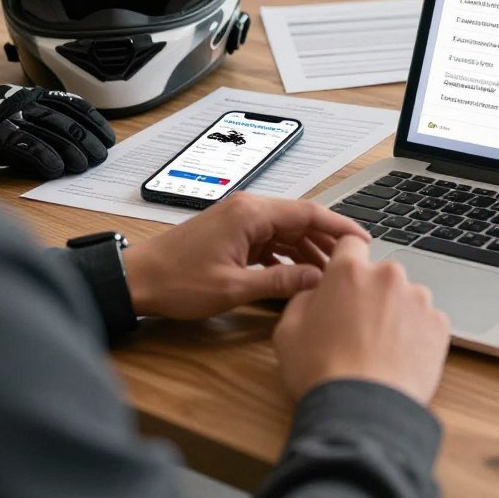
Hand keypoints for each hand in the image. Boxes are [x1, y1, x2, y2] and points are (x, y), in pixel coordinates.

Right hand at [0, 84, 114, 178]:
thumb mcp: (25, 121)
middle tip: (100, 157)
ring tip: (83, 166)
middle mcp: (26, 101)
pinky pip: (26, 143)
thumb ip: (49, 129)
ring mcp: (11, 114)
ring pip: (49, 130)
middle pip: (65, 120)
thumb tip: (83, 147)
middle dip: (86, 140)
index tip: (109, 138)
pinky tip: (56, 169)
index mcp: (36, 95)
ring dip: (71, 150)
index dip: (94, 122)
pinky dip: (44, 156)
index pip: (73, 105)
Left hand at [122, 193, 367, 319]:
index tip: (362, 240)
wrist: (136, 280)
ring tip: (328, 274)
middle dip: (327, 240)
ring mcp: (239, 221)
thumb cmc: (176, 282)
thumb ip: (279, 281)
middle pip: (300, 220)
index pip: (308, 212)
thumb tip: (317, 279)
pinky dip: (286, 255)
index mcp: (251, 214)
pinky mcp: (232, 234)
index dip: (339, 225)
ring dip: (307, 250)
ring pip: (286, 231)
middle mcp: (248, 210)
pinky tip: (297, 274)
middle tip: (350, 262)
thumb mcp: (233, 288)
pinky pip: (270, 240)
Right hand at [273, 235, 450, 405]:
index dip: (346, 261)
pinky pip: (427, 322)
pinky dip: (416, 335)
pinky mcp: (439, 325)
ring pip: (406, 298)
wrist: (363, 410)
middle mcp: (388, 276)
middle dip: (372, 294)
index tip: (346, 279)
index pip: (351, 244)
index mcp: (349, 271)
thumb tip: (315, 293)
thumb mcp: (288, 332)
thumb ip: (303, 299)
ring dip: (396, 314)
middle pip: (381, 274)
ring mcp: (418, 299)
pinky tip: (400, 358)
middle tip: (358, 328)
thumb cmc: (322, 372)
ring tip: (380, 350)